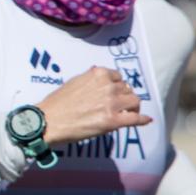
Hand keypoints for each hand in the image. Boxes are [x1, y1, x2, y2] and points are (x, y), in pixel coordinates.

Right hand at [36, 67, 150, 145]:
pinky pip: (135, 119)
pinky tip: (146, 120)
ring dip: (133, 107)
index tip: (115, 93)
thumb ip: (90, 78)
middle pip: (128, 89)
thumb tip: (98, 73)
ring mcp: (112, 104)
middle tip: (121, 105)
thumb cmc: (57, 102)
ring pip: (135, 102)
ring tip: (129, 113)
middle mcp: (108, 87)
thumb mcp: (74, 82)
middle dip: (125, 96)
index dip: (118, 86)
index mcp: (98, 74)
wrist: (49, 121)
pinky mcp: (113, 121)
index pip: (118, 77)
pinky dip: (143, 119)